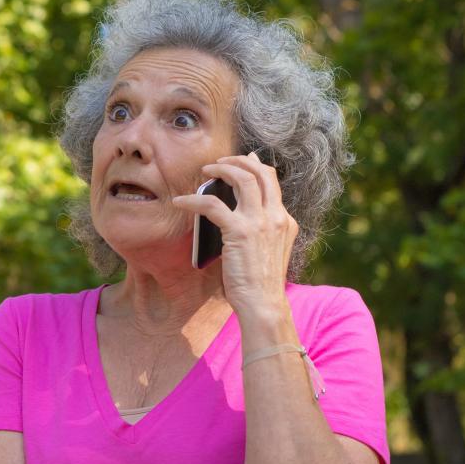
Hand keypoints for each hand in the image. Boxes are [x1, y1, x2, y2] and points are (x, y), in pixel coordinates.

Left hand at [171, 152, 297, 314]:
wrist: (263, 304)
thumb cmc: (259, 284)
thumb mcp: (266, 250)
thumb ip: (260, 231)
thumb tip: (238, 216)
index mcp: (285, 221)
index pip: (272, 182)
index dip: (257, 167)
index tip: (244, 159)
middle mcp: (277, 217)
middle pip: (261, 173)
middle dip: (240, 161)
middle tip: (221, 160)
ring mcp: (260, 222)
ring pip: (243, 179)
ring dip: (222, 169)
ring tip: (205, 170)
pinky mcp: (240, 231)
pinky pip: (212, 204)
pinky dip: (193, 200)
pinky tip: (180, 202)